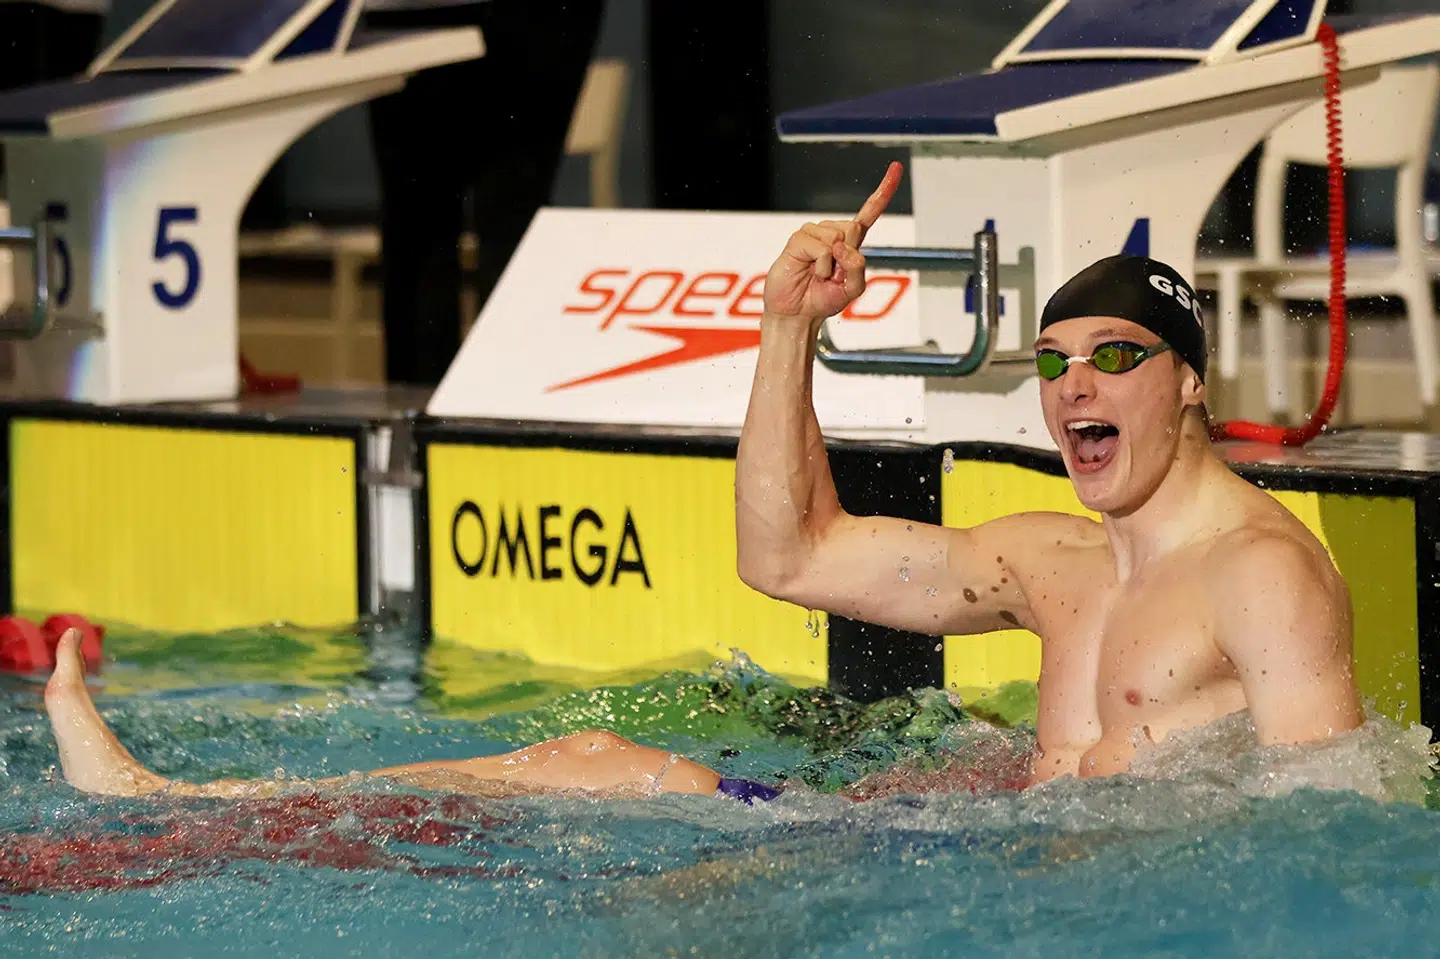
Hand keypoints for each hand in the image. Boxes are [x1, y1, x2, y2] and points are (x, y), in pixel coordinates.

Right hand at [763, 161, 902, 322]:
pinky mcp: (799, 239)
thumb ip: (857, 268)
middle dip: (847, 255)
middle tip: (832, 275)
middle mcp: (833, 234)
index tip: (896, 167)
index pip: (869, 213)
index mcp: (850, 243)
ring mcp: (814, 234)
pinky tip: (809, 271)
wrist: (796, 313)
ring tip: (818, 275)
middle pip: (853, 228)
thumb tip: (844, 246)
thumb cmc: (822, 300)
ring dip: (831, 265)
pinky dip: (820, 266)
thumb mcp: (851, 290)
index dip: (883, 191)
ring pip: (837, 238)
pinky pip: (821, 248)